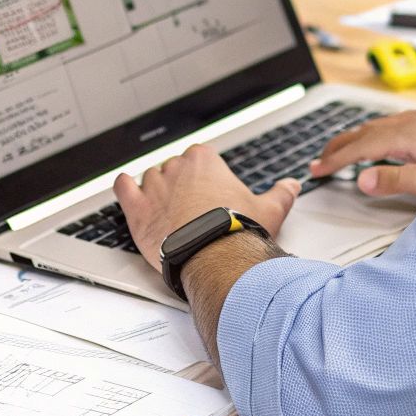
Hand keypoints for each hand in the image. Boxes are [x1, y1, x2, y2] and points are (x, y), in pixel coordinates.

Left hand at [113, 144, 299, 271]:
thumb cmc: (237, 232)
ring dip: (155, 190)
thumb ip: (281, 194)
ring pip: (149, 178)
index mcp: (203, 160)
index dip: (203, 176)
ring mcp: (153, 187)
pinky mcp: (137, 208)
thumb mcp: (268, 210)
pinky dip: (124, 188)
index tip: (208, 191)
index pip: (198, 158)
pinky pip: (123, 188)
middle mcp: (176, 167)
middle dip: (180, 185)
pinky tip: (128, 190)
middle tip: (189, 207)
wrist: (213, 257)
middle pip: (174, 168)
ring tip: (164, 208)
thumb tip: (292, 186)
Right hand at [307, 109, 415, 198]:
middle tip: (318, 161)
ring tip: (337, 152)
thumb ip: (397, 181)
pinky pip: (391, 124)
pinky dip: (371, 133)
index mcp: (412, 134)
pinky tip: (371, 141)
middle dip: (338, 146)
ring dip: (354, 138)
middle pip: (365, 130)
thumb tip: (363, 180)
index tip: (318, 169)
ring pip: (377, 125)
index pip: (362, 145)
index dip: (337, 158)